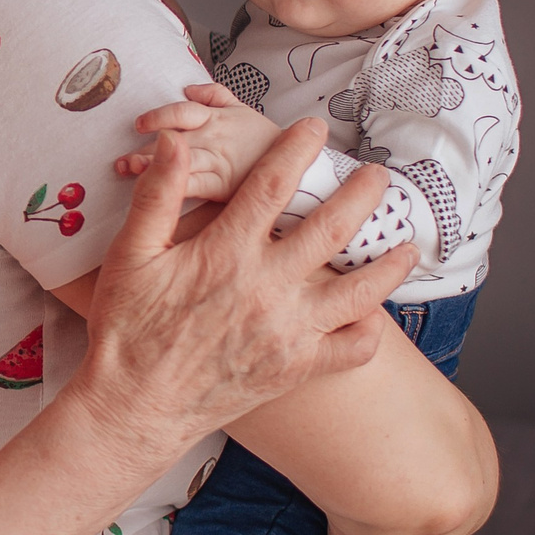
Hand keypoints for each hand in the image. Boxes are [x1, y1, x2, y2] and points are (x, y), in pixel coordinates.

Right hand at [71, 119, 413, 462]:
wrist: (134, 407)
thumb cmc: (127, 331)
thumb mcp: (130, 255)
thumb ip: (158, 196)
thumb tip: (175, 143)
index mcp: (226, 253)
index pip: (271, 184)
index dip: (296, 148)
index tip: (312, 127)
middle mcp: (266, 287)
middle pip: (332, 228)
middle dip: (362, 194)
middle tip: (379, 175)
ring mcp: (287, 331)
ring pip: (359, 290)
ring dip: (389, 263)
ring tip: (407, 245)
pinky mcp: (296, 368)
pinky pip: (352, 349)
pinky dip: (371, 331)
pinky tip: (374, 315)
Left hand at [112, 82, 279, 198]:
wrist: (300, 165)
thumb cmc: (263, 140)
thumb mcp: (242, 109)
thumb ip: (215, 95)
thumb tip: (189, 87)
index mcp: (215, 117)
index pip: (184, 111)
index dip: (160, 116)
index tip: (139, 125)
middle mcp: (214, 137)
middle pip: (174, 141)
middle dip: (145, 150)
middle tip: (122, 160)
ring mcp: (219, 162)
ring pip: (181, 163)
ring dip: (153, 168)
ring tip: (131, 171)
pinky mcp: (224, 186)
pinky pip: (197, 187)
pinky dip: (177, 190)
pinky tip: (158, 195)